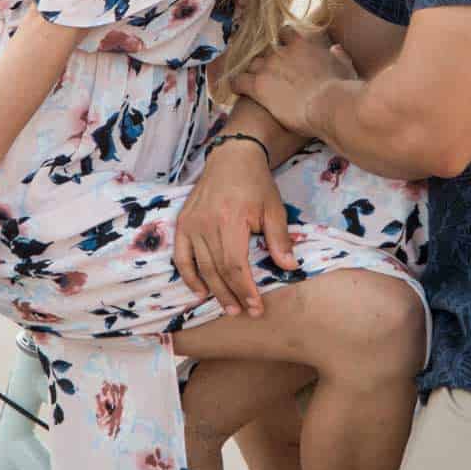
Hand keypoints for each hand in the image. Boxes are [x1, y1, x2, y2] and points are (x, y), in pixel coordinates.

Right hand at [174, 144, 296, 317]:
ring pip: (200, 267)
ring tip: (228, 308)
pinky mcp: (183, 222)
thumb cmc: (256, 183)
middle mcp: (206, 223)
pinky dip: (188, 276)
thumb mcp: (274, 208)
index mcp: (230, 220)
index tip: (256, 307)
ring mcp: (191, 223)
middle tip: (244, 312)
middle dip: (232, 296)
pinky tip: (200, 291)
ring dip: (213, 291)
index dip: (245, 290)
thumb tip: (289, 267)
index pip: (234, 266)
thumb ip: (279, 239)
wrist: (232, 156)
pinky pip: (181, 256)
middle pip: (216, 270)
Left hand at [232, 27, 358, 134]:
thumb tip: (336, 49)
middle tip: (266, 71)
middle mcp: (282, 51)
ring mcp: (267, 67)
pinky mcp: (257, 86)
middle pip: (264, 49)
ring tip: (250, 82)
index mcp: (302, 44)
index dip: (281, 41)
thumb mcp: (345, 68)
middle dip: (265, 59)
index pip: (285, 32)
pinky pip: (238, 81)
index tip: (282, 49)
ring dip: (251, 72)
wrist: (330, 106)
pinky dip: (235, 85)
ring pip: (250, 64)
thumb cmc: (342, 90)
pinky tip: (236, 90)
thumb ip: (339, 56)